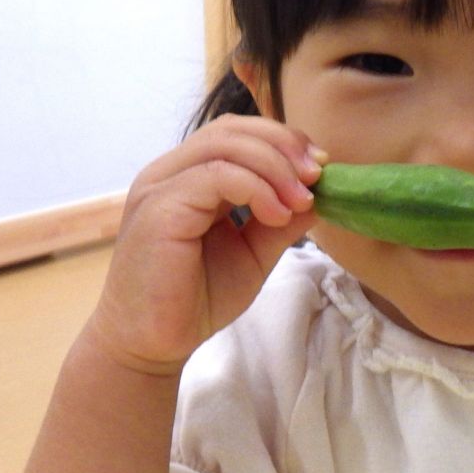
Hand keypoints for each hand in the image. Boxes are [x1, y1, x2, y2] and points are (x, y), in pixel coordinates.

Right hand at [89, 115, 322, 376]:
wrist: (154, 343)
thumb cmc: (196, 298)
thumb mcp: (253, 251)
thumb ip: (281, 221)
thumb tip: (319, 194)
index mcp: (189, 176)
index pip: (237, 133)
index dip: (282, 141)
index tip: (320, 167)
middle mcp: (169, 172)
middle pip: (231, 129)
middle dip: (283, 145)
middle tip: (317, 175)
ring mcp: (160, 187)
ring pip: (224, 145)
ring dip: (275, 166)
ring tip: (302, 199)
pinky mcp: (159, 209)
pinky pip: (215, 177)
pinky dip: (256, 188)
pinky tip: (277, 214)